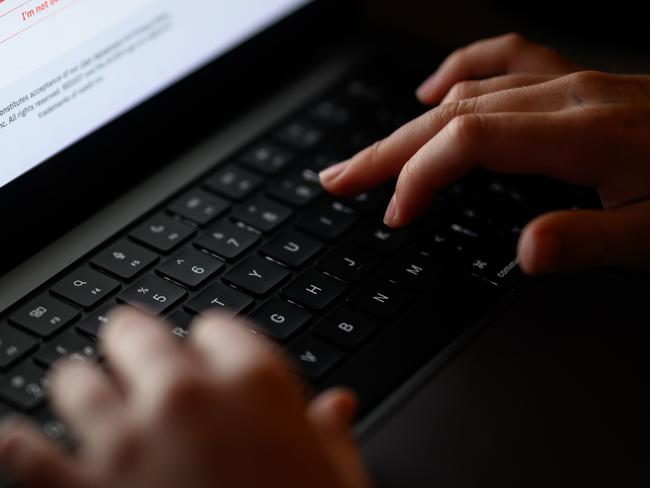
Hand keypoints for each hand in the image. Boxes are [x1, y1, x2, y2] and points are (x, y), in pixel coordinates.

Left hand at [0, 310, 370, 487]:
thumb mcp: (338, 483)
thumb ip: (332, 437)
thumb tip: (336, 407)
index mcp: (256, 385)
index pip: (217, 327)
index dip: (213, 346)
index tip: (210, 363)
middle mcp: (187, 399)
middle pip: (139, 333)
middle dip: (137, 346)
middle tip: (136, 359)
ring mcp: (127, 444)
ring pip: (77, 381)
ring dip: (82, 388)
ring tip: (87, 397)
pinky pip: (25, 452)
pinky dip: (21, 444)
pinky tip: (23, 441)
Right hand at [320, 34, 649, 274]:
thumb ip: (588, 241)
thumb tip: (523, 255)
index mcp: (581, 133)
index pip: (469, 142)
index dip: (420, 176)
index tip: (396, 216)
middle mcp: (566, 97)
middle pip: (451, 115)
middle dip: (386, 151)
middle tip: (339, 179)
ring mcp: (568, 84)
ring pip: (466, 93)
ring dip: (408, 122)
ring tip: (369, 151)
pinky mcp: (573, 84)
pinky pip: (504, 62)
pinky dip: (459, 72)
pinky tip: (432, 90)